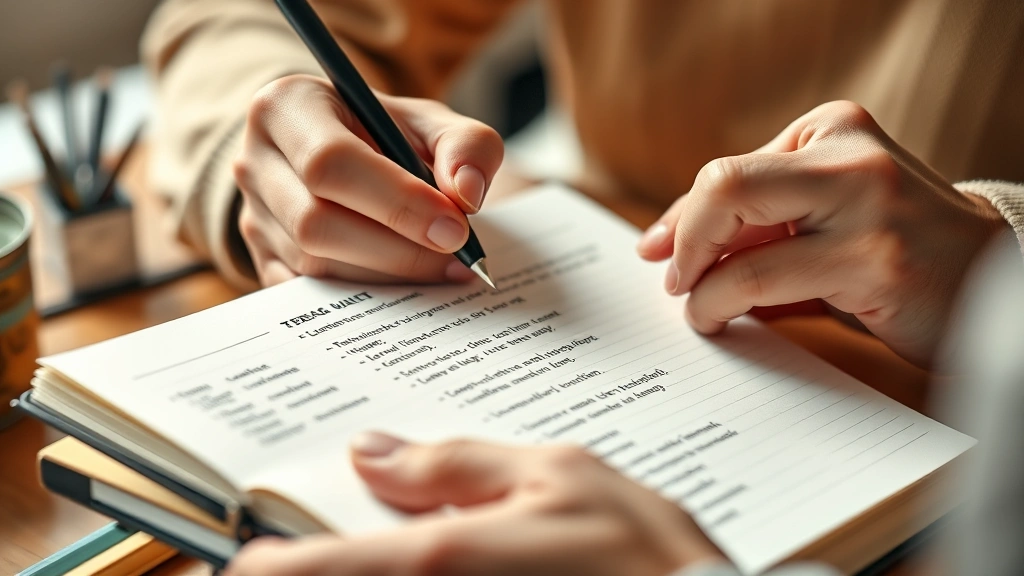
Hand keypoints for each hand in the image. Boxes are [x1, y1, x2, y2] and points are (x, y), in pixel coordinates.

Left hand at [226, 434, 723, 575]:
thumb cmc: (642, 552)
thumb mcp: (555, 474)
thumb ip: (455, 464)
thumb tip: (372, 453)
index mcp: (435, 562)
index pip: (298, 570)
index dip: (257, 557)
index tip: (244, 540)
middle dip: (306, 562)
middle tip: (305, 533)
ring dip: (352, 563)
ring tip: (378, 525)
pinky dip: (402, 572)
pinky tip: (433, 554)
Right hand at [233, 74, 503, 285]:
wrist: (348, 158)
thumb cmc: (388, 135)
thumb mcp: (432, 123)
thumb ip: (466, 146)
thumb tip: (466, 194)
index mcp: (287, 106)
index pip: (331, 163)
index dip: (396, 202)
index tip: (455, 229)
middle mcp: (254, 161)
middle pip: (316, 222)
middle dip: (396, 249)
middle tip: (456, 259)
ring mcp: (252, 216)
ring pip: (313, 264)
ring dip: (386, 275)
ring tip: (440, 269)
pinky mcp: (262, 261)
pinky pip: (308, 295)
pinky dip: (363, 298)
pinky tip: (406, 289)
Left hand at [637, 101, 1007, 366]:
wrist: (989, 286)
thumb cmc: (889, 253)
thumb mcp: (821, 219)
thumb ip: (755, 223)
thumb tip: (662, 241)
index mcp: (833, 129)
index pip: (728, 171)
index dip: (681, 218)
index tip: (654, 250)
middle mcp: (849, 155)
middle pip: (724, 183)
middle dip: (684, 237)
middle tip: (673, 280)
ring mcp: (866, 204)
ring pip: (738, 233)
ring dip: (700, 283)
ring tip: (698, 311)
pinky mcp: (873, 260)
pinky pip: (763, 281)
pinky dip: (724, 303)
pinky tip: (723, 318)